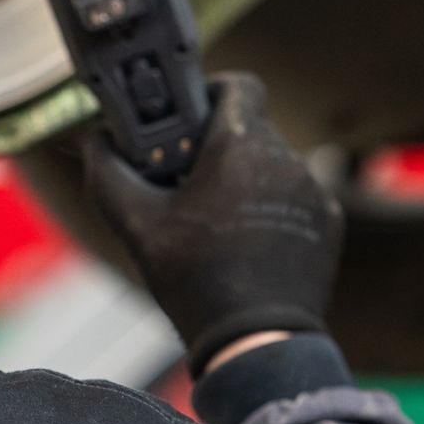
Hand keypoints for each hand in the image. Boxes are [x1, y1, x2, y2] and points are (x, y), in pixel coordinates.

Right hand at [83, 72, 343, 368]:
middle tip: (187, 179)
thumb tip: (95, 141)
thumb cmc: (197, 280)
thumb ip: (108, 172)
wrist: (256, 338)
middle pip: (250, 128)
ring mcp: (312, 191)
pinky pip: (296, 196)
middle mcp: (285, 159)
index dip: (210, 92)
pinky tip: (248, 240)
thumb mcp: (136, 225)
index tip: (189, 119)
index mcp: (240, 146)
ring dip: (246, 178)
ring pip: (273, 163)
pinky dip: (272, 208)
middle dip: (219, 146)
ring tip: (216, 218)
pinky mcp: (327, 221)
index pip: (238, 84)